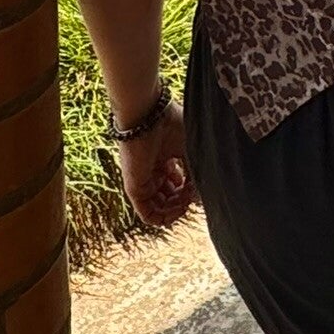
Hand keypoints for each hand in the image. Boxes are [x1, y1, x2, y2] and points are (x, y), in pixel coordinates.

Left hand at [118, 101, 197, 228]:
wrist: (148, 115)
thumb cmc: (170, 124)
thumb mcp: (190, 150)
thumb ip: (195, 173)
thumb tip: (200, 195)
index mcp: (163, 159)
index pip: (175, 184)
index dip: (189, 189)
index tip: (198, 185)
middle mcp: (152, 171)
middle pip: (167, 197)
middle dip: (182, 200)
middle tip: (191, 195)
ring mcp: (142, 180)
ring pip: (158, 208)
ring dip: (174, 210)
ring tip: (185, 202)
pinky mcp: (134, 187)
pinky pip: (147, 214)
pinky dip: (163, 218)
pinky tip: (177, 211)